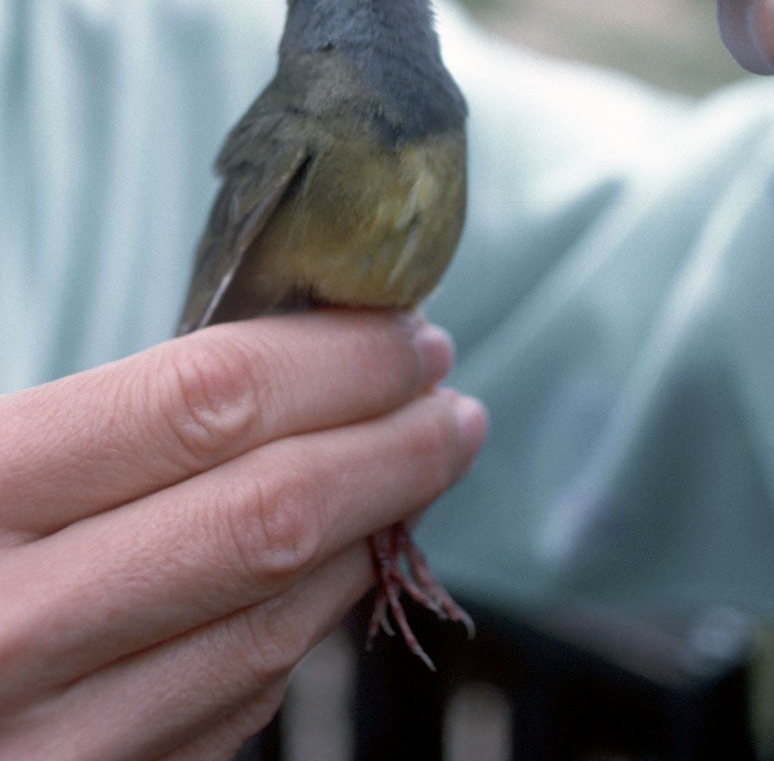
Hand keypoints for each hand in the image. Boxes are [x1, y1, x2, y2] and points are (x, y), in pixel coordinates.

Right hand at [0, 314, 483, 759]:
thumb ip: (90, 416)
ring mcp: (57, 742)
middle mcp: (13, 627)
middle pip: (269, 514)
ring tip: (418, 466)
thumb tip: (266, 372)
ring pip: (274, 620)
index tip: (406, 333)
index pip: (202, 402)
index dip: (331, 360)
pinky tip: (337, 566)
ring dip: (374, 533)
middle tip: (450, 398)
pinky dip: (307, 622)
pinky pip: (236, 703)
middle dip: (392, 444)